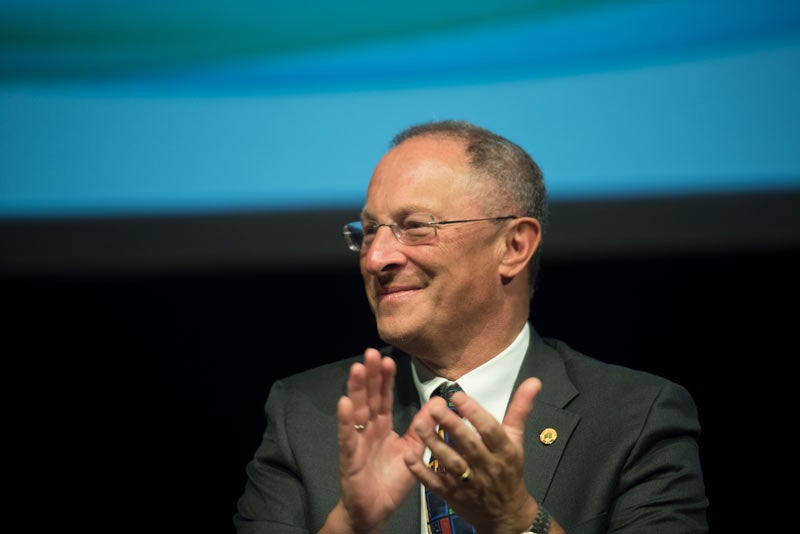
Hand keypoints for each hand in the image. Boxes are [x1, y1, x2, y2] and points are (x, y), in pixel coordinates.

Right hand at [322, 348, 427, 532]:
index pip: (382, 397)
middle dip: (370, 375)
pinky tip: (344, 403)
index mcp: (381, 425)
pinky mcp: (349, 456)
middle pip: (368, 397)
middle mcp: (367, 428)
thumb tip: (438, 403)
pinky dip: (345, 420)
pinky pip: (347, 436)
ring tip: (358, 368)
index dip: (385, 379)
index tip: (389, 360)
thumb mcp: (413, 450)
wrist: (375, 511)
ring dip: (356, 389)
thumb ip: (422, 426)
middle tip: (371, 353)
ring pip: (356, 410)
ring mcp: (356, 440)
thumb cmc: (390, 481)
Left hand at [404, 377, 543, 533]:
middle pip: (469, 445)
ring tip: (419, 424)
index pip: (490, 430)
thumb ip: (520, 409)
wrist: (507, 514)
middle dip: (452, 426)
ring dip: (434, 444)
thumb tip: (533, 382)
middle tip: (435, 407)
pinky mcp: (453, 496)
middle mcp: (487, 467)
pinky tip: (409, 456)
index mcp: (504, 451)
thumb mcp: (517, 439)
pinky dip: (421, 472)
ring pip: (451, 463)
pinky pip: (435, 484)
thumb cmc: (510, 471)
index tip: (458, 396)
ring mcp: (469, 483)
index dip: (475, 413)